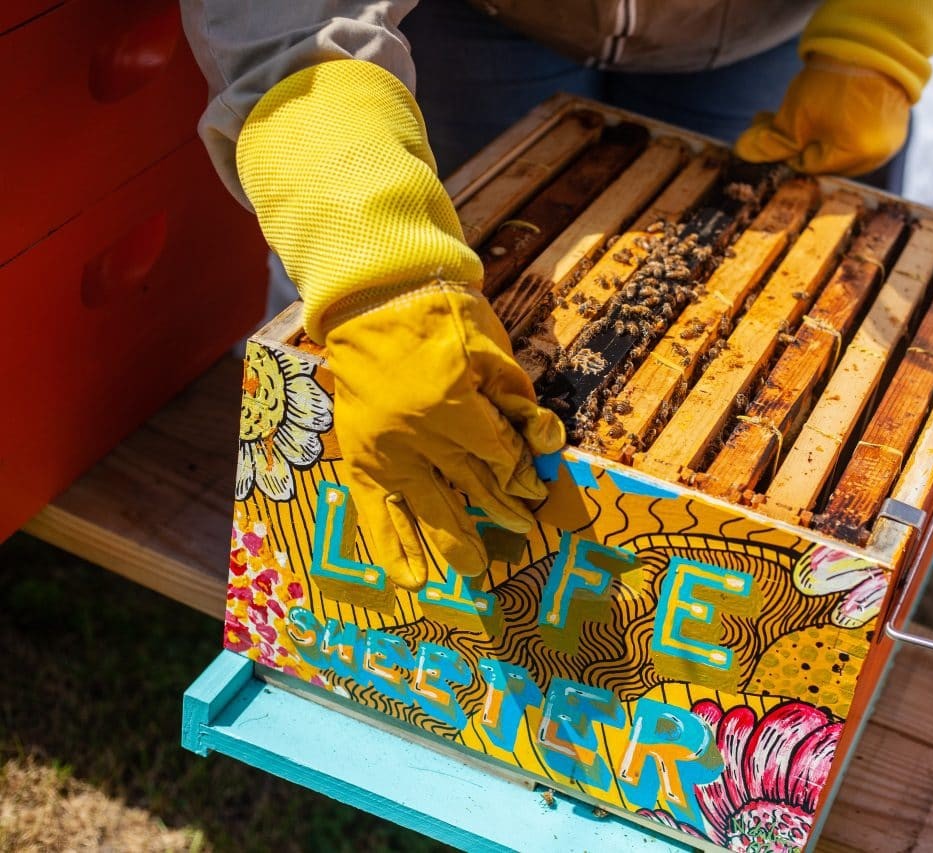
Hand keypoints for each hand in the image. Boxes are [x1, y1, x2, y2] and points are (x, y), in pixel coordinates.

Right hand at [326, 284, 564, 583]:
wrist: (375, 299)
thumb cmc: (442, 315)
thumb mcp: (492, 350)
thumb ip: (517, 400)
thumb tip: (545, 443)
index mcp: (453, 407)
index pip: (500, 457)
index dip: (522, 474)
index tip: (536, 491)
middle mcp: (418, 438)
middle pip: (473, 486)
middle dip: (503, 510)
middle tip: (524, 531)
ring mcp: (387, 452)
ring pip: (430, 508)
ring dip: (457, 541)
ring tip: (477, 570)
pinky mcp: (362, 458)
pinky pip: (376, 512)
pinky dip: (392, 547)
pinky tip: (410, 580)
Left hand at [735, 56, 908, 176]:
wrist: (869, 44)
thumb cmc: (832, 81)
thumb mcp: (795, 115)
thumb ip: (770, 141)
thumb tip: (743, 153)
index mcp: (855, 156)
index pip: (808, 166)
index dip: (786, 148)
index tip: (771, 129)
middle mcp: (877, 156)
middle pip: (825, 159)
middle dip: (799, 141)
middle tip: (777, 119)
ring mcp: (889, 142)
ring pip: (842, 148)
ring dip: (818, 133)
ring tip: (805, 111)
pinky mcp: (894, 127)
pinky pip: (860, 136)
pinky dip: (841, 126)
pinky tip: (829, 108)